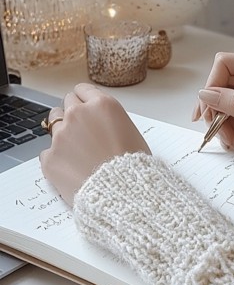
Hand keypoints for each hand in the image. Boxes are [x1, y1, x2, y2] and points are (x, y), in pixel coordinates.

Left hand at [40, 83, 150, 205]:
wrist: (122, 194)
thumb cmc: (133, 167)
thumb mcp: (130, 131)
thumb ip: (109, 120)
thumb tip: (99, 124)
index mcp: (101, 105)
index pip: (82, 90)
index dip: (84, 101)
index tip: (85, 109)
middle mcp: (78, 114)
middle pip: (66, 104)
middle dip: (72, 115)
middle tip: (82, 132)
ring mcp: (60, 136)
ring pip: (53, 125)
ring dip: (63, 134)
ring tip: (77, 152)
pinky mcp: (50, 158)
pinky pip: (48, 152)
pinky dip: (57, 159)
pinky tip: (71, 169)